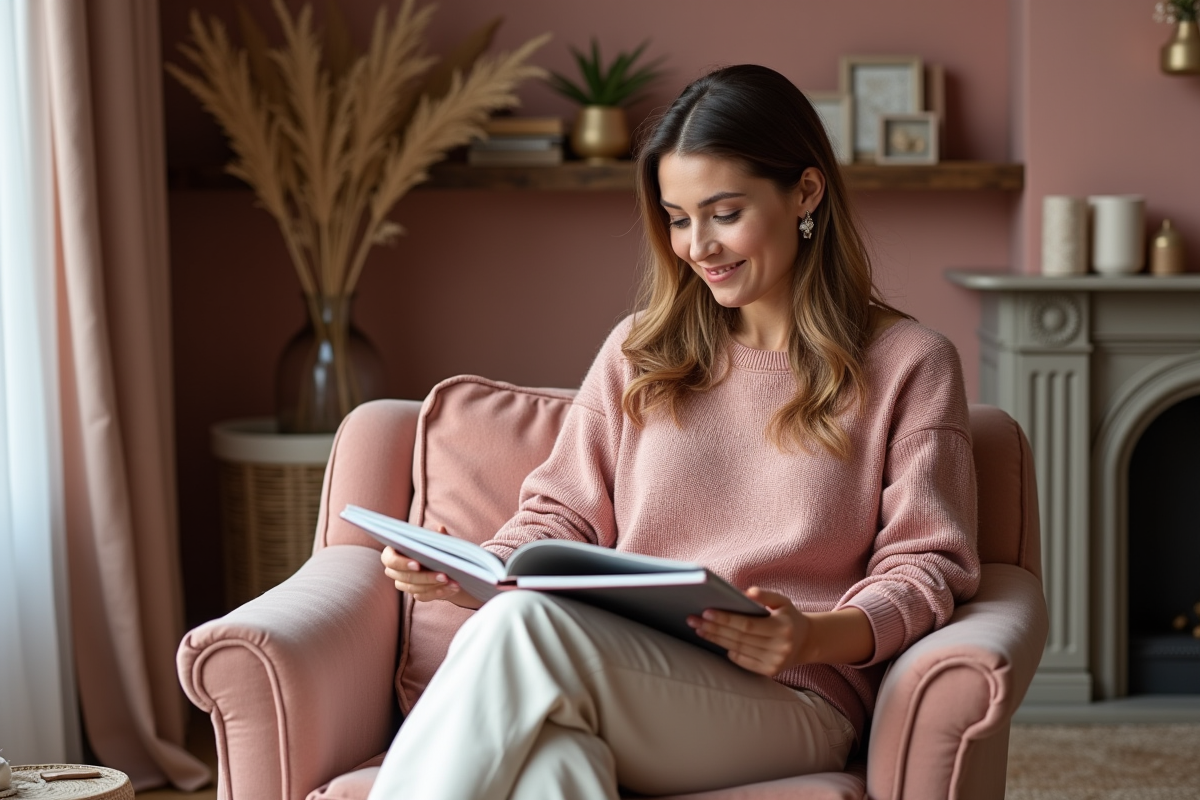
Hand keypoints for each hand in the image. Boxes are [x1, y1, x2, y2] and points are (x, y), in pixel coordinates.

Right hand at [380, 524, 481, 608]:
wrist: (442, 565)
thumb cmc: (433, 548)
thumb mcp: (435, 541)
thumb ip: (436, 537)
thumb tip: (441, 529)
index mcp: (393, 552)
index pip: (390, 560)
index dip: (401, 563)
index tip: (417, 565)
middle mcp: (394, 570)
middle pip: (405, 577)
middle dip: (426, 577)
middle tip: (444, 576)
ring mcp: (403, 584)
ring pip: (415, 588)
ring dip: (435, 586)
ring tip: (452, 582)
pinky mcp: (415, 594)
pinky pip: (424, 596)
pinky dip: (439, 592)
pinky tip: (451, 588)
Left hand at [687, 587, 808, 676]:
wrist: (807, 642)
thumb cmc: (789, 617)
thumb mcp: (782, 601)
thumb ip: (765, 595)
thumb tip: (747, 593)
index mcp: (782, 627)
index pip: (747, 624)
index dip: (726, 619)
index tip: (706, 611)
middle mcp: (779, 647)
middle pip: (739, 638)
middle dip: (714, 628)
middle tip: (693, 620)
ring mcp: (774, 662)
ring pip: (738, 649)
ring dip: (716, 639)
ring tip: (700, 629)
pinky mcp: (770, 672)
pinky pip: (743, 661)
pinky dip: (729, 651)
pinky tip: (717, 641)